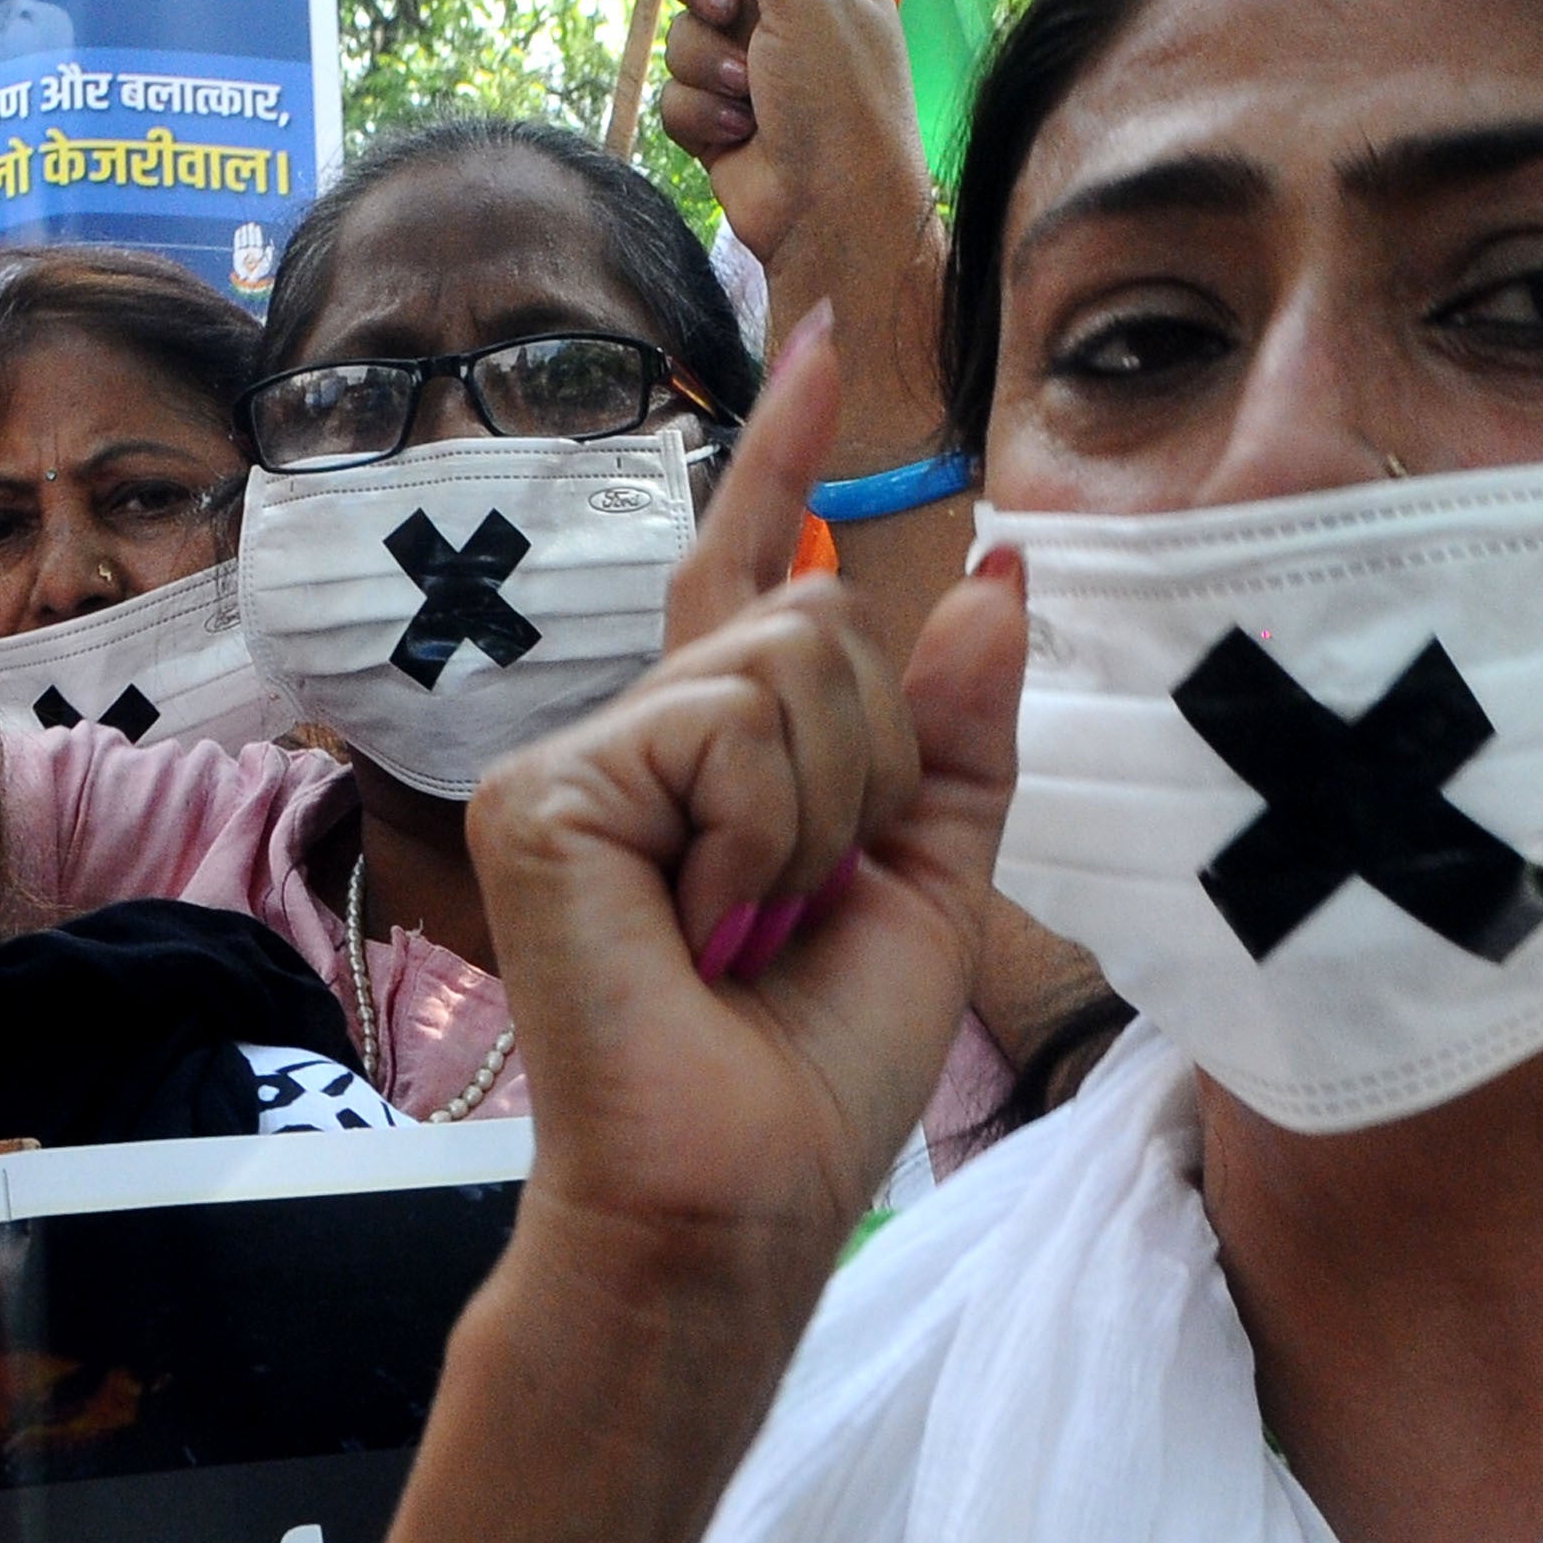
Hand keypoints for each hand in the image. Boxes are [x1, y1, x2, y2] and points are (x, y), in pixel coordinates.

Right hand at [470, 312, 1023, 1293]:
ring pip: (784, 666)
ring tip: (748, 924)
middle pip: (814, 623)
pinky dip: (758, 837)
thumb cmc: (810, 1072)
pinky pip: (725, 731)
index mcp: (716, 757)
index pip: (754, 574)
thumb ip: (960, 734)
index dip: (781, 459)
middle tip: (801, 898)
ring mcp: (576, 760)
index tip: (811, 344)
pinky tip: (705, 924)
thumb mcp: (930, 884)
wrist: (735, 1199)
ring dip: (818, 812)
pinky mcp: (547, 793)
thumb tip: (995, 573)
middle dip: (867, 764)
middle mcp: (633, 737)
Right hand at [660, 0, 947, 468]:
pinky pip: (677, 88)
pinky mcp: (721, 114)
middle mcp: (794, 6)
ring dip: (704, 59)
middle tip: (725, 5)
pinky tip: (733, 136)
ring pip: (686, 24)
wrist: (828, 219)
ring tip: (745, 96)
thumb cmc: (839, 105)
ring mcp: (756, 62)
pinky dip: (696, 112)